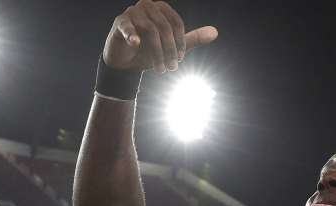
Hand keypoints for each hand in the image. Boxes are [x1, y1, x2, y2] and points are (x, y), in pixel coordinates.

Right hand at [103, 0, 217, 72]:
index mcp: (162, 8)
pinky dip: (132, 35)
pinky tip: (135, 44)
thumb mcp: (173, 47)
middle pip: (164, 27)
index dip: (180, 43)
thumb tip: (215, 32)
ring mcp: (132, 12)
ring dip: (157, 52)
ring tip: (159, 69)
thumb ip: (193, 39)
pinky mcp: (119, 22)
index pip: (176, 23)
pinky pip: (127, 27)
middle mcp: (147, 5)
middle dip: (169, 50)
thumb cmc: (149, 51)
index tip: (180, 59)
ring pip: (150, 30)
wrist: (126, 64)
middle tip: (171, 68)